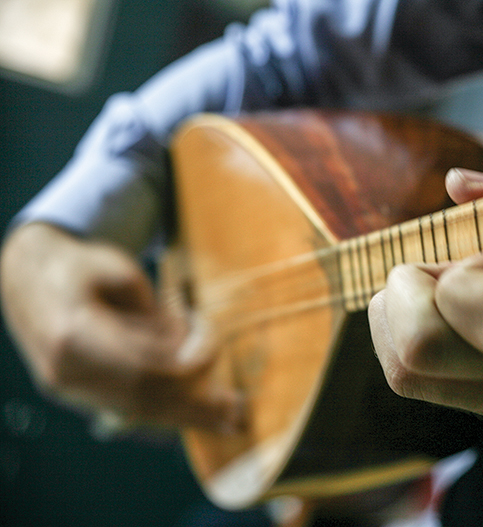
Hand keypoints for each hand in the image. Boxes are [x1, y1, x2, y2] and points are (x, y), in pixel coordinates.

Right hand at [0, 223, 243, 432]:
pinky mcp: (79, 393)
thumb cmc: (79, 267)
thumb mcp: (120, 272)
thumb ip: (153, 313)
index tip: (215, 346)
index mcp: (74, 337)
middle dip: (194, 402)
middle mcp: (67, 372)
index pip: (144, 367)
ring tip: (228, 421)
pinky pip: (129, 408)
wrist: (29, 279)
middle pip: (144, 398)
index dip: (188, 364)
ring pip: (138, 411)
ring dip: (187, 417)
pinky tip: (200, 418)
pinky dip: (167, 413)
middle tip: (235, 404)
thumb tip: (186, 349)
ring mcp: (71, 388)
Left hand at [369, 168, 482, 483]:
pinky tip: (447, 317)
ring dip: (396, 321)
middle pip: (421, 354)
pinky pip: (435, 388)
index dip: (460, 277)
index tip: (480, 252)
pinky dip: (417, 343)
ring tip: (430, 290)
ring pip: (411, 377)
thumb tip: (455, 185)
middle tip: (427, 270)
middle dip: (400, 297)